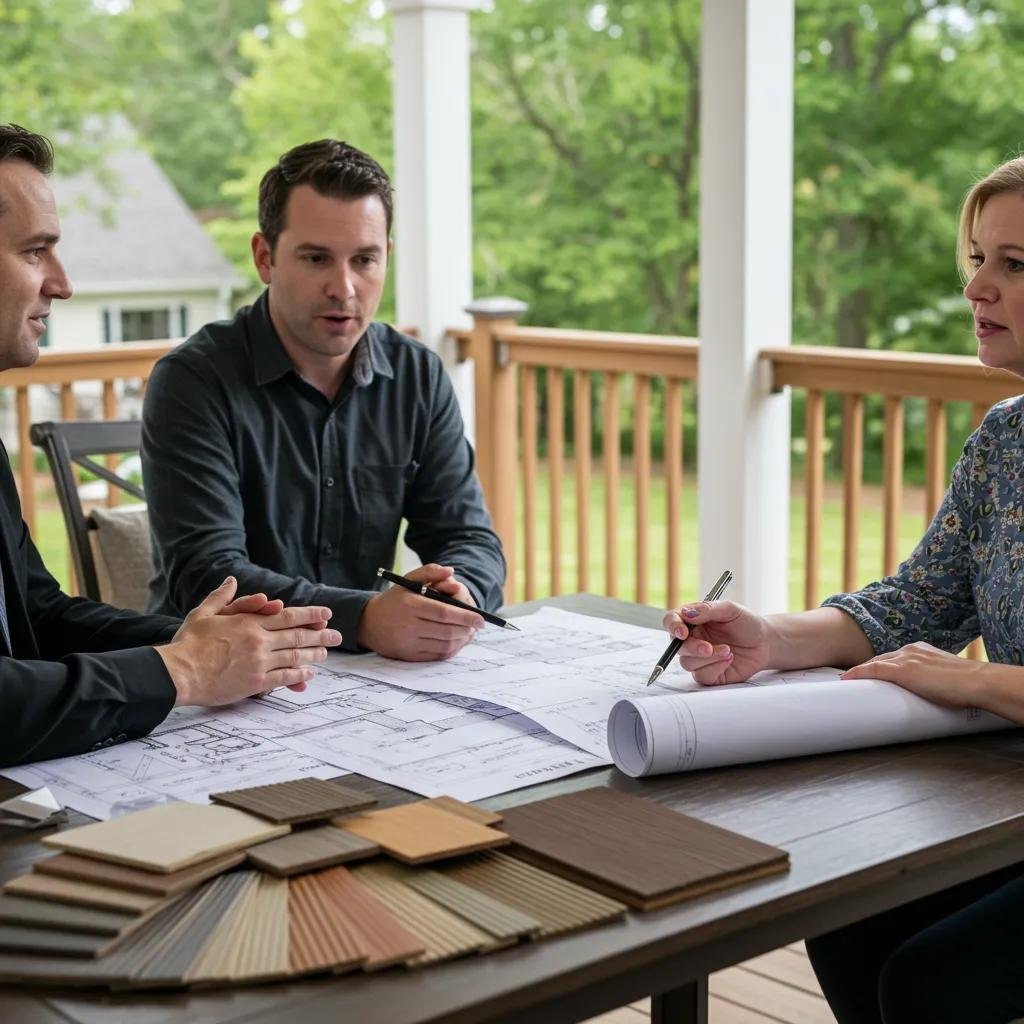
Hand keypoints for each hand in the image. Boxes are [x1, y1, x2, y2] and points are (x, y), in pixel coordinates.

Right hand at [160, 577, 341, 705]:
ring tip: (326, 654)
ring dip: (313, 655)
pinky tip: (308, 674)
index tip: (326, 613)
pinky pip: (283, 678)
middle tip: (336, 636)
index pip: (288, 616)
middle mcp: (259, 640)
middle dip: (320, 635)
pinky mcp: (254, 683)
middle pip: (298, 636)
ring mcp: (259, 662)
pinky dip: (298, 675)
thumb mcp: (204, 614)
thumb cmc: (188, 643)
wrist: (177, 672)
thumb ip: (222, 597)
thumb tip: (232, 580)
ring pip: (295, 656)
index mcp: (249, 622)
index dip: (310, 614)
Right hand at [357, 563, 483, 660]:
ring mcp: (409, 643)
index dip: (465, 617)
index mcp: (410, 605)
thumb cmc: (394, 599)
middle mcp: (408, 626)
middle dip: (467, 629)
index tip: (481, 618)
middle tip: (478, 625)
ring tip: (469, 632)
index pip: (444, 613)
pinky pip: (436, 656)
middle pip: (447, 631)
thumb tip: (451, 572)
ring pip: (444, 645)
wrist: (368, 623)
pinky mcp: (409, 656)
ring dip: (462, 640)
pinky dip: (451, 649)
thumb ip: (430, 572)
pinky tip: (457, 641)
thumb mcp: (407, 580)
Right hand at [662, 600, 772, 684]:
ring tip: (728, 650)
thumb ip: (708, 609)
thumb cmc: (747, 623)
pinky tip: (728, 659)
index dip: (673, 626)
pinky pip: (702, 676)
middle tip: (709, 648)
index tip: (682, 632)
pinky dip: (715, 668)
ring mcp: (699, 658)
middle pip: (678, 647)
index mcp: (692, 620)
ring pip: (688, 663)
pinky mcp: (709, 674)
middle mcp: (692, 639)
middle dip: (693, 648)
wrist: (765, 643)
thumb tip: (687, 613)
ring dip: (708, 659)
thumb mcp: (730, 609)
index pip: (671, 621)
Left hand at [840, 641, 983, 707]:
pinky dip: (858, 673)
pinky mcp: (903, 670)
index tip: (868, 672)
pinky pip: (873, 669)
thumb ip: (933, 681)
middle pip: (881, 659)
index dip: (879, 665)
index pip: (893, 657)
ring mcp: (906, 659)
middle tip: (852, 677)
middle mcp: (911, 650)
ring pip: (874, 663)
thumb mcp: (945, 678)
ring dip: (860, 671)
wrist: (978, 682)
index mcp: (921, 651)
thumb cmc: (968, 685)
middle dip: (866, 667)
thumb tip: (930, 693)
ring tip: (846, 680)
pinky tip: (847, 678)